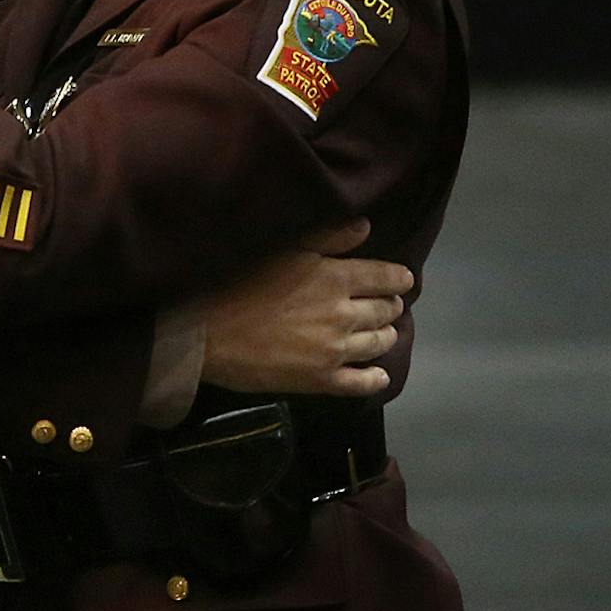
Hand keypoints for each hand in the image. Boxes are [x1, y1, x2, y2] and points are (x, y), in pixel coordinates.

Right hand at [198, 218, 413, 395]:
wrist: (208, 332)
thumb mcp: (284, 248)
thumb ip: (328, 237)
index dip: (398, 278)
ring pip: (378, 344)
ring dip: (386, 335)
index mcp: (336, 278)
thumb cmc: (241, 281)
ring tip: (384, 332)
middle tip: (388, 304)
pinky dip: (375, 378)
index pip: (385, 277)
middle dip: (391, 305)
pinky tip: (378, 374)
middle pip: (385, 311)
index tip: (403, 279)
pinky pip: (360, 383)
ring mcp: (335, 351)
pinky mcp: (321, 380)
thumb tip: (366, 227)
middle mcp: (344, 314)